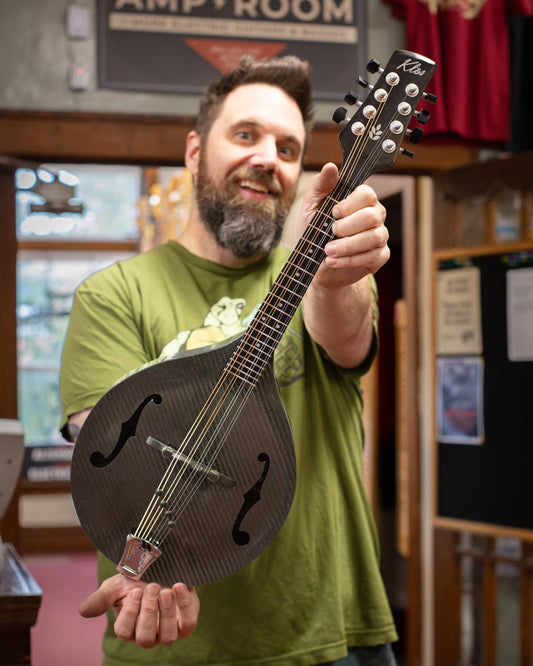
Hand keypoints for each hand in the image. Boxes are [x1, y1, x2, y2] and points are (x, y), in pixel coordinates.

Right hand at [79, 574, 199, 648]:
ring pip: (167, 636)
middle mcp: (147, 635)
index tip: (135, 591)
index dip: (130, 612)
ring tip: (166, 590)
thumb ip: (101, 598)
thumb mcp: (116, 586)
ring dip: (167, 612)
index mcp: (128, 628)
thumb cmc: (136, 581)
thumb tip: (83, 611)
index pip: (124, 631)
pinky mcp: (186, 623)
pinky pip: (188, 623)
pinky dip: (184, 605)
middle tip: (151, 588)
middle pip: (145, 638)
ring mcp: (168, 632)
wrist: (161, 569)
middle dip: (148, 613)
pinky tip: (179, 586)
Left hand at [298, 162, 388, 289]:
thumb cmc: (314, 232)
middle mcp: (375, 215)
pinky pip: (372, 257)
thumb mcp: (311, 207)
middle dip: (348, 226)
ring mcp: (380, 236)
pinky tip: (333, 261)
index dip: (350, 204)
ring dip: (347, 245)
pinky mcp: (380, 256)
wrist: (314, 264)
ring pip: (374, 237)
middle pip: (372, 216)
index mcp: (361, 200)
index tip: (333, 212)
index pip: (367, 194)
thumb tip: (331, 167)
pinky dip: (350, 260)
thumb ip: (321, 186)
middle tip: (331, 231)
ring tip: (328, 250)